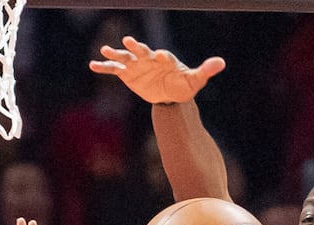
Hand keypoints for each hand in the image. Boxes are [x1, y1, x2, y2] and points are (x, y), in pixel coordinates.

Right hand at [89, 36, 225, 103]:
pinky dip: (104, 67)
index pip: (162, 56)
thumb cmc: (183, 85)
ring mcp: (137, 65)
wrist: (170, 94)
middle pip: (141, 51)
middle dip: (135, 46)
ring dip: (115, 54)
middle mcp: (148, 59)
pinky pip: (114, 70)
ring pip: (124, 58)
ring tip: (104, 50)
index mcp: (165, 59)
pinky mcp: (128, 74)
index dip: (161, 56)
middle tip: (129, 41)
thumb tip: (221, 63)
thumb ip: (205, 70)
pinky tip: (92, 65)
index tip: (159, 56)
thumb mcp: (195, 80)